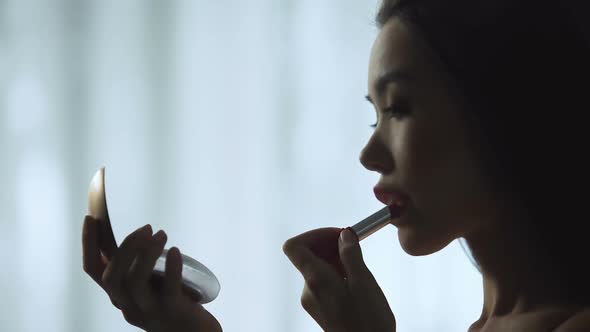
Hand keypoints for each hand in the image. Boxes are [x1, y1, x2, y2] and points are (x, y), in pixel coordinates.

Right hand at [82, 216, 221, 331]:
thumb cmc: (172, 303)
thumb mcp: (149, 285)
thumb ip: (138, 267)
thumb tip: (136, 236)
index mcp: (118, 295)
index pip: (93, 270)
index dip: (88, 244)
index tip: (91, 217)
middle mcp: (128, 305)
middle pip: (113, 277)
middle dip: (125, 247)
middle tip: (146, 227)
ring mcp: (149, 311)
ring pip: (135, 283)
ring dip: (146, 254)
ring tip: (162, 234)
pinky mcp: (172, 312)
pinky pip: (169, 290)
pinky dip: (171, 268)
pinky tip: (175, 251)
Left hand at [283, 227, 395, 331]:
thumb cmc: (369, 322)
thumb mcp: (364, 283)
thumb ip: (351, 255)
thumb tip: (343, 235)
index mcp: (316, 280)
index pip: (294, 246)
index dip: (313, 234)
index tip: (337, 235)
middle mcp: (309, 290)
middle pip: (307, 255)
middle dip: (329, 245)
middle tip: (354, 246)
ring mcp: (313, 301)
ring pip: (317, 269)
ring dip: (336, 260)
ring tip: (359, 268)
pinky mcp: (321, 308)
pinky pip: (323, 283)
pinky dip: (337, 274)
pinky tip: (356, 282)